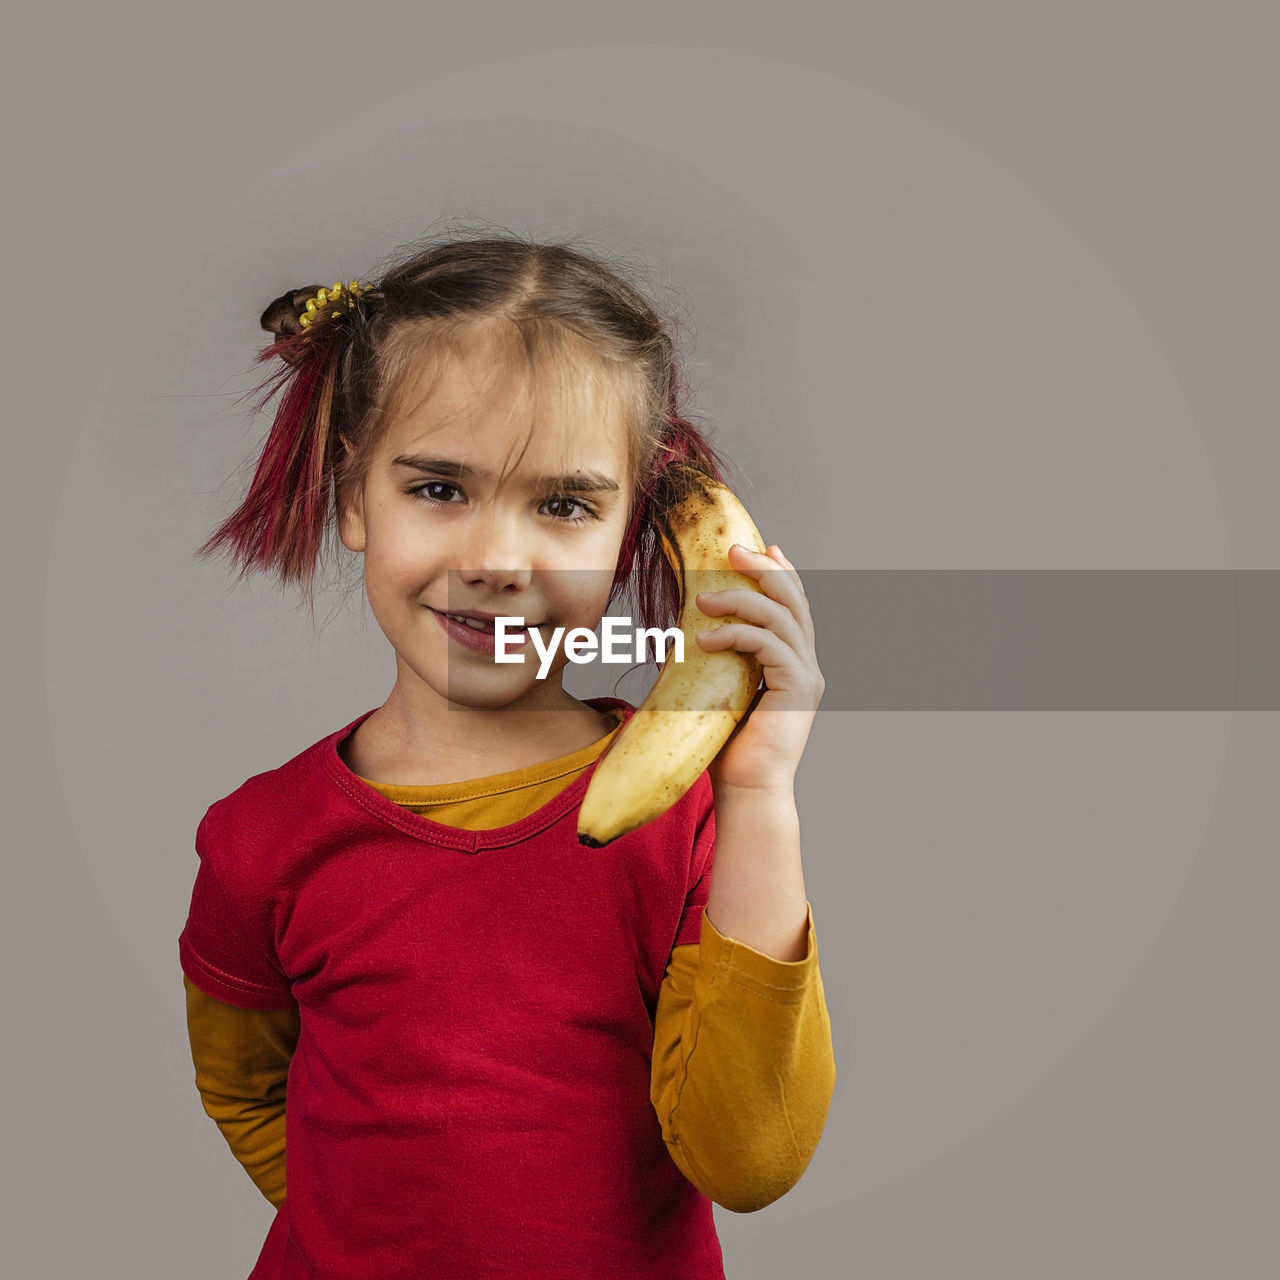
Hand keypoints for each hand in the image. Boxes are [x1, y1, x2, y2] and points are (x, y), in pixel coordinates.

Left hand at [694, 544, 824, 792]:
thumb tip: (686, 633)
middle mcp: (806, 665)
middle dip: (765, 568)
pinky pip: (768, 645)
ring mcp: (806, 676)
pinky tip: (703, 639)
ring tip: (702, 601)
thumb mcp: (720, 692)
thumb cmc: (728, 749)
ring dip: (741, 599)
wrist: (748, 791)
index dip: (779, 572)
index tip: (758, 547)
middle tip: (733, 550)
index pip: (793, 606)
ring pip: (781, 617)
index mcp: (793, 663)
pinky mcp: (797, 689)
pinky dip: (735, 634)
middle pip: (794, 600)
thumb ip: (719, 661)